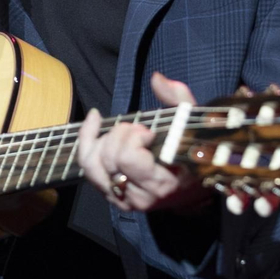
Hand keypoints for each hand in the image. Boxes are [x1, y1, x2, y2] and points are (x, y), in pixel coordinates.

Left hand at [77, 71, 207, 212]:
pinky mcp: (109, 195)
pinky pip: (86, 167)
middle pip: (108, 157)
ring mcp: (121, 199)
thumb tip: (156, 79)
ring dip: (103, 140)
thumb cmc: (193, 153)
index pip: (127, 158)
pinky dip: (87, 140)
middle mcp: (139, 197)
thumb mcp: (193, 124)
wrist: (191, 186)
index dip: (134, 138)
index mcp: (161, 183)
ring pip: (91, 164)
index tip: (149, 133)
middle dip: (120, 134)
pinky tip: (95, 121)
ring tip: (122, 132)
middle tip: (139, 130)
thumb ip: (178, 99)